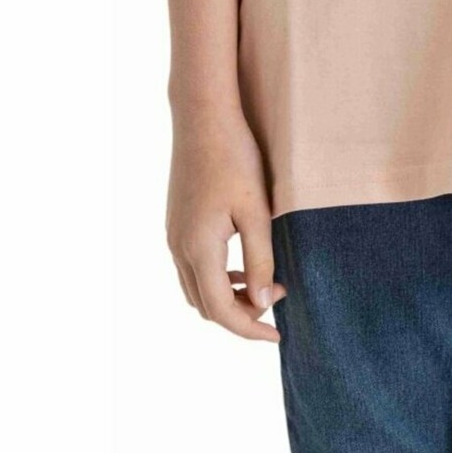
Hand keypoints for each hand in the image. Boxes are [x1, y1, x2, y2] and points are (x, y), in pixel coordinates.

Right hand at [166, 108, 286, 340]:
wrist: (202, 117)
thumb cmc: (235, 158)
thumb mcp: (256, 211)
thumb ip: (261, 259)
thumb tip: (263, 303)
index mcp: (199, 249)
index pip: (222, 310)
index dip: (250, 328)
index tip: (278, 334)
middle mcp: (179, 248)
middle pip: (206, 306)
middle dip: (241, 314)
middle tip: (278, 299)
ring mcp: (173, 236)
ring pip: (197, 289)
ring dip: (228, 297)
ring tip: (265, 285)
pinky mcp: (175, 224)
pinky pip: (192, 268)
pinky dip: (216, 278)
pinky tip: (242, 265)